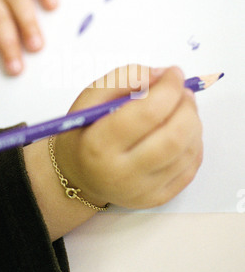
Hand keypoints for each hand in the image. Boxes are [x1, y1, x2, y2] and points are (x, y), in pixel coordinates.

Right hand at [54, 65, 202, 209]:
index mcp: (99, 145)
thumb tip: (162, 75)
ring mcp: (142, 191)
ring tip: (182, 108)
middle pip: (174, 137)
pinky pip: (190, 168)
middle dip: (186, 106)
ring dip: (193, 122)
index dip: (168, 89)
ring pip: (187, 152)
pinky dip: (193, 142)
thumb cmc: (84, 134)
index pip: (147, 114)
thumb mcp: (89, 99)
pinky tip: (182, 131)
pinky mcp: (157, 199)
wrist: (78, 177)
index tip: (173, 73)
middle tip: (183, 91)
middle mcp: (122, 174)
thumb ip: (122, 79)